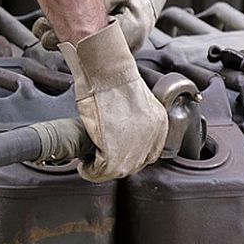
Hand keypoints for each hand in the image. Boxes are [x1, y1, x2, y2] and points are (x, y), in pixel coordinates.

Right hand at [58, 20, 167, 181]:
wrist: (107, 72)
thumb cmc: (114, 79)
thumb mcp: (136, 103)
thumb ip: (136, 122)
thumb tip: (120, 135)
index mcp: (159, 125)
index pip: (148, 153)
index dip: (129, 156)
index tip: (114, 153)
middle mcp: (152, 138)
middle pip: (134, 164)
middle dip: (115, 164)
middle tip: (98, 159)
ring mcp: (135, 147)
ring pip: (118, 171)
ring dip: (102, 169)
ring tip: (90, 163)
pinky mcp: (116, 152)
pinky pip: (101, 171)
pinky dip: (90, 171)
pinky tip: (84, 165)